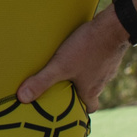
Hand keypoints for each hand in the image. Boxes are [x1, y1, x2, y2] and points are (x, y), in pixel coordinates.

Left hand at [14, 8, 132, 107]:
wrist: (114, 27)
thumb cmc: (88, 48)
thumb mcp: (60, 66)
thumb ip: (41, 81)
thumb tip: (22, 98)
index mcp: (91, 89)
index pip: (90, 108)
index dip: (81, 110)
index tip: (70, 109)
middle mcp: (102, 81)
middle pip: (91, 91)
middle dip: (78, 90)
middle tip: (65, 85)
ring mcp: (108, 66)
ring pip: (95, 75)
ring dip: (84, 72)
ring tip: (70, 66)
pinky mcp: (110, 51)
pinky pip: (100, 59)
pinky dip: (91, 57)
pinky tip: (81, 49)